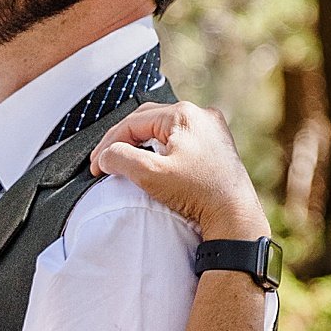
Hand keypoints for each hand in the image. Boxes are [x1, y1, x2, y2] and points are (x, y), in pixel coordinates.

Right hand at [91, 100, 268, 244]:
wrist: (235, 216)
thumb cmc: (197, 194)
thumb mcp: (150, 175)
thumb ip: (120, 158)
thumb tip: (106, 156)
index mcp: (184, 114)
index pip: (132, 123)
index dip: (108, 144)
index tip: (96, 167)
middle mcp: (200, 115)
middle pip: (147, 121)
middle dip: (123, 140)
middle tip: (105, 161)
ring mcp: (211, 129)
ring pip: (164, 129)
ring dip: (142, 143)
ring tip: (125, 160)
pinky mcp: (217, 145)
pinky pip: (180, 139)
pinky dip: (161, 148)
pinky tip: (153, 161)